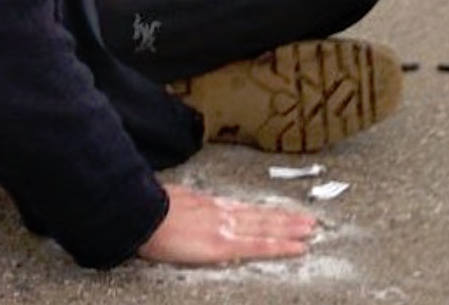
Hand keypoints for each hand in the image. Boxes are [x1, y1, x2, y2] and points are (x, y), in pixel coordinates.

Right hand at [137, 184, 316, 266]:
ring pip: (265, 226)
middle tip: (307, 218)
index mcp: (204, 203)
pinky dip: (281, 245)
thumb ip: (182, 207)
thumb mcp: (166, 201)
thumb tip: (183, 210)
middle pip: (258, 215)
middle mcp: (219, 212)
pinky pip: (259, 245)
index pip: (240, 208)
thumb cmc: (143, 209)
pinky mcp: (224, 244)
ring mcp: (224, 226)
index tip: (277, 210)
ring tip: (310, 229)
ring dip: (290, 227)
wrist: (137, 213)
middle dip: (283, 217)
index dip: (261, 210)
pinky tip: (298, 247)